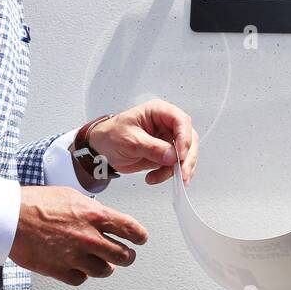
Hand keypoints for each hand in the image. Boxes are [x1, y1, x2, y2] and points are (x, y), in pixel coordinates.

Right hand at [8, 185, 147, 285]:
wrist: (11, 217)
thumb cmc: (37, 203)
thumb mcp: (72, 196)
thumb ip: (92, 209)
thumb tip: (103, 216)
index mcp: (95, 215)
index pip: (131, 229)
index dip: (140, 236)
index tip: (141, 239)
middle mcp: (89, 237)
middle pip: (123, 255)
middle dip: (127, 256)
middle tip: (125, 255)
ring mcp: (75, 256)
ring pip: (104, 271)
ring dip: (105, 267)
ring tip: (103, 264)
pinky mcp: (59, 270)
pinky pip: (80, 279)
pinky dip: (81, 275)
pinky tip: (79, 268)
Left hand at [83, 98, 198, 184]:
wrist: (100, 150)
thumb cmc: (111, 136)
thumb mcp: (130, 140)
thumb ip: (152, 148)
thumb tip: (172, 156)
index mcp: (159, 112)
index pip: (181, 121)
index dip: (184, 138)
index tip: (180, 155)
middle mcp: (167, 124)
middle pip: (189, 139)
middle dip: (186, 158)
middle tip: (181, 174)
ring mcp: (167, 140)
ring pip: (185, 155)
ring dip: (178, 170)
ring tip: (159, 177)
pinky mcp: (165, 154)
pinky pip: (175, 166)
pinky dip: (168, 175)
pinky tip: (154, 178)